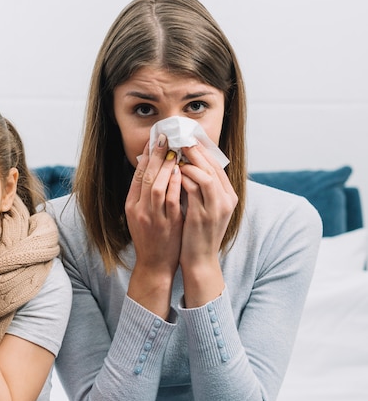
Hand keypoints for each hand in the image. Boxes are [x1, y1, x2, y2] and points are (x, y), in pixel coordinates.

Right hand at [125, 134, 182, 276]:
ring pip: (157, 187)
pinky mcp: (167, 225)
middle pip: (145, 177)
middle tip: (164, 137)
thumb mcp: (140, 214)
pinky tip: (180, 172)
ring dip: (165, 167)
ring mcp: (153, 218)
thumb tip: (151, 168)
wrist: (154, 265)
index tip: (153, 139)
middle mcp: (139, 210)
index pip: (137, 175)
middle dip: (155, 155)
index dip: (145, 156)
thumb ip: (144, 194)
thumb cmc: (150, 238)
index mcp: (131, 206)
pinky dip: (175, 184)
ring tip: (173, 151)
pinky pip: (171, 201)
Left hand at [178, 143, 236, 306]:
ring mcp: (216, 208)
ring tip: (174, 152)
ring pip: (205, 174)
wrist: (199, 262)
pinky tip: (172, 172)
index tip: (188, 139)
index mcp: (228, 197)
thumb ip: (200, 190)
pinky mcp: (203, 215)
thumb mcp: (203, 209)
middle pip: (213, 166)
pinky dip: (184, 177)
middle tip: (179, 139)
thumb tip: (186, 167)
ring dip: (189, 162)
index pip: (217, 166)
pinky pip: (194, 188)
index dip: (202, 151)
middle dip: (195, 151)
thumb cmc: (197, 235)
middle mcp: (226, 200)